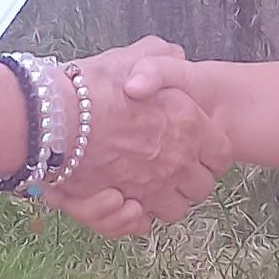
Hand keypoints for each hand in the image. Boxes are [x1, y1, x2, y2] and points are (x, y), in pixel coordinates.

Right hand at [48, 41, 229, 233]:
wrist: (55, 117)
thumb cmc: (91, 88)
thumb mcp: (130, 58)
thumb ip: (158, 56)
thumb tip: (175, 53)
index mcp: (189, 124)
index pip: (222, 155)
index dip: (209, 155)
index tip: (193, 150)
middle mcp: (178, 160)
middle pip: (201, 188)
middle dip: (187, 181)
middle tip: (165, 168)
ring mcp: (153, 187)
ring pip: (174, 209)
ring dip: (161, 201)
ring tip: (141, 185)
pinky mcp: (125, 206)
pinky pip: (139, 224)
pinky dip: (131, 218)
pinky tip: (120, 200)